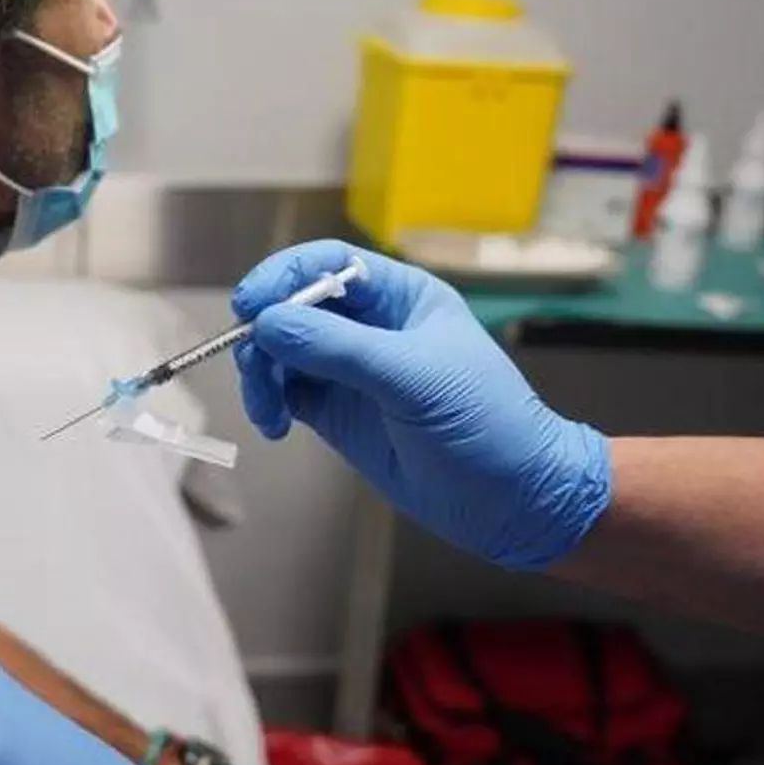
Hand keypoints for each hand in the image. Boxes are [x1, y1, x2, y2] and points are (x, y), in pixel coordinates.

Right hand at [232, 240, 611, 569]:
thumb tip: (268, 322)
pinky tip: (275, 426)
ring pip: (281, 352)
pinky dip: (268, 403)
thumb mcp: (414, 378)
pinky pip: (285, 392)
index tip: (251, 303)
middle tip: (254, 364)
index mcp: (401, 297)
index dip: (284, 275)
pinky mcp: (337, 412)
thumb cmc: (486, 424)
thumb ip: (338, 348)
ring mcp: (350, 371)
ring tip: (268, 411)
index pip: (329, 264)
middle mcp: (371, 327)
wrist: (512, 500)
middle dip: (265, 331)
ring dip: (260, 374)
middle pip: (294, 306)